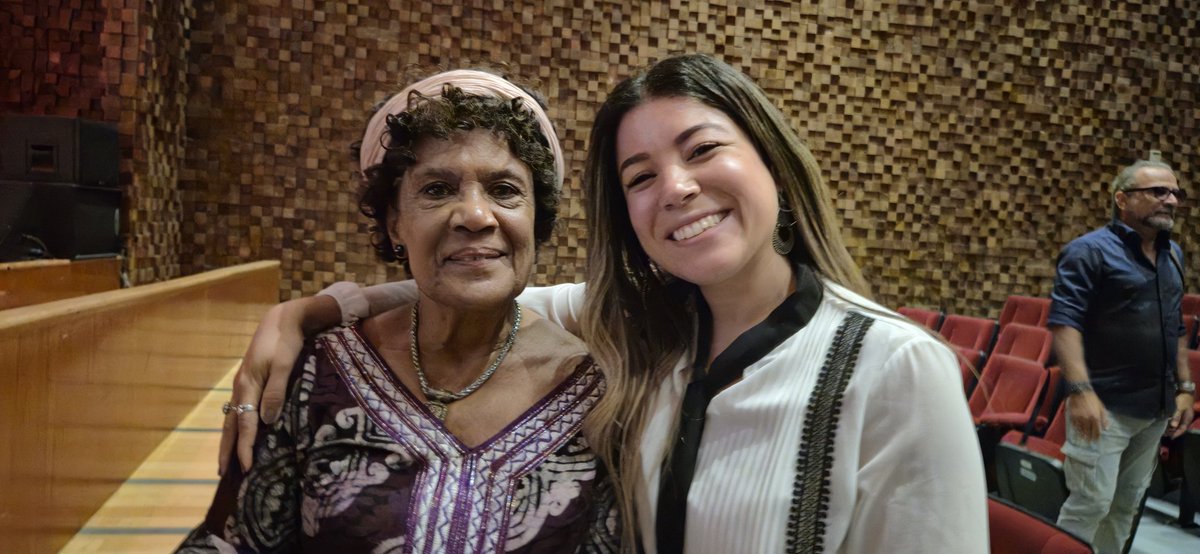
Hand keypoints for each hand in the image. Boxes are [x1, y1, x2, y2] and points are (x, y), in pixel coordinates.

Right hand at [218, 298, 311, 474]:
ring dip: (230, 438)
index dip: (245, 447)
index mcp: (248, 384)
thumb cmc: (286, 341)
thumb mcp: (284, 365)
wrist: (283, 318)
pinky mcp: (250, 379)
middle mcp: (241, 386)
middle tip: (222, 472)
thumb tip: (266, 422)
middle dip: (227, 448)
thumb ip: (276, 392)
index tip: (246, 468)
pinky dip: (237, 424)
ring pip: (232, 416)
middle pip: (231, 424)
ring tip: (227, 458)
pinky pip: (239, 408)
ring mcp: (243, 383)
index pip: (245, 424)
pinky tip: (241, 431)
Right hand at [1067, 391, 1108, 442]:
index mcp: (1096, 417)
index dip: (1096, 437)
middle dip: (1089, 438)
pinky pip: (1074, 425)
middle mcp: (1087, 419)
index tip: (1096, 441)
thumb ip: (1105, 418)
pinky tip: (1077, 431)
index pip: (1096, 430)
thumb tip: (1106, 428)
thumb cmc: (1093, 399)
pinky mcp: (1073, 415)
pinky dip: (1076, 429)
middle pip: (1088, 431)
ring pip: (1080, 429)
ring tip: (1082, 440)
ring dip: (1082, 435)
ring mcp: (1079, 417)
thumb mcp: (1102, 407)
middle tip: (1088, 443)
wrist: (1081, 392)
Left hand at [1166, 393, 1194, 438]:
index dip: (1177, 434)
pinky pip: (1174, 419)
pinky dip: (1170, 422)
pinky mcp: (1178, 411)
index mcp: (1188, 418)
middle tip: (1165, 434)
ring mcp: (1182, 415)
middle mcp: (1185, 418)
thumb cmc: (1183, 399)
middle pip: (1179, 427)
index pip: (1183, 429)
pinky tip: (1165, 423)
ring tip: (1164, 430)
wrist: (1184, 390)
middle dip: (1173, 431)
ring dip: (1171, 427)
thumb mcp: (1180, 408)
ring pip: (1176, 423)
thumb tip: (1173, 426)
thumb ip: (1176, 417)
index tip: (1170, 437)